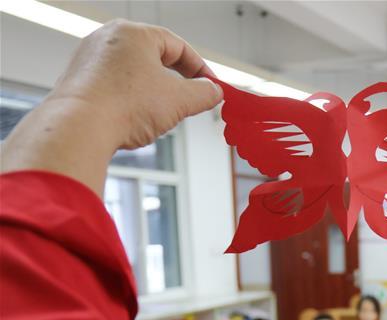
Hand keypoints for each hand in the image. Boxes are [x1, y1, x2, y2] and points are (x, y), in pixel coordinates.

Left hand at [1, 20, 221, 194]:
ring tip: (161, 113)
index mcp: (134, 33)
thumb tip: (214, 92)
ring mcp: (90, 57)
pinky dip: (131, 98)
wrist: (80, 127)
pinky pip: (115, 84)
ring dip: (154, 92)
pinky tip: (135, 117)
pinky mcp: (80, 78)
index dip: (201, 69)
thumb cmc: (123, 106)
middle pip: (155, 57)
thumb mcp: (179, 100)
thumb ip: (204, 94)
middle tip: (191, 100)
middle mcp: (108, 38)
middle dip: (177, 81)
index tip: (211, 86)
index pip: (178, 46)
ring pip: (134, 72)